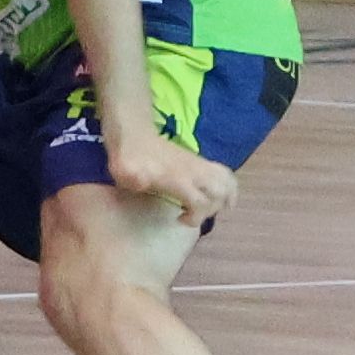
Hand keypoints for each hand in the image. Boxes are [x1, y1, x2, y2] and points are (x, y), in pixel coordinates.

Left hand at [101, 121, 238, 222]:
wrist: (134, 135)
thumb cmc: (128, 159)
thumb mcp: (125, 172)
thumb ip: (134, 179)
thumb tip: (140, 182)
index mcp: (177, 178)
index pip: (201, 202)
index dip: (195, 217)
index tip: (179, 219)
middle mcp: (193, 171)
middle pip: (219, 193)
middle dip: (211, 209)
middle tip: (195, 214)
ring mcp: (199, 164)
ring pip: (226, 180)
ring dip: (225, 197)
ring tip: (216, 208)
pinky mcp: (199, 161)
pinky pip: (224, 172)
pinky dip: (229, 186)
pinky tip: (224, 197)